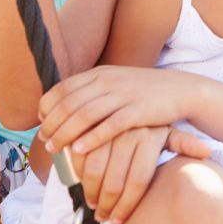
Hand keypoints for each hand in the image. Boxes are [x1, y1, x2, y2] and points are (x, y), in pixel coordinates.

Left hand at [38, 65, 187, 155]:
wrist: (180, 89)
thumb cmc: (144, 92)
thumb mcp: (115, 83)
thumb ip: (92, 90)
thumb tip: (63, 106)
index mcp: (99, 73)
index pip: (62, 89)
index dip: (47, 108)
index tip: (41, 124)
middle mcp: (108, 81)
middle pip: (69, 103)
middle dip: (51, 124)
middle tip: (44, 142)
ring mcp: (123, 95)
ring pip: (84, 115)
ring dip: (64, 134)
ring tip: (54, 149)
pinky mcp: (138, 111)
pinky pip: (109, 126)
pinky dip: (91, 138)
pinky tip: (79, 150)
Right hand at [69, 126, 209, 223]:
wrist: (128, 92)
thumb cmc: (148, 120)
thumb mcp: (167, 130)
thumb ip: (183, 143)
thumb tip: (207, 151)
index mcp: (150, 137)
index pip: (139, 181)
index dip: (127, 206)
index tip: (119, 221)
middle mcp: (129, 132)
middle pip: (115, 182)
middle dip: (107, 206)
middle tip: (103, 217)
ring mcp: (106, 129)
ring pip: (94, 172)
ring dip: (91, 194)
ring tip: (94, 205)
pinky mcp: (87, 125)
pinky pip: (80, 157)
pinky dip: (78, 174)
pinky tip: (82, 184)